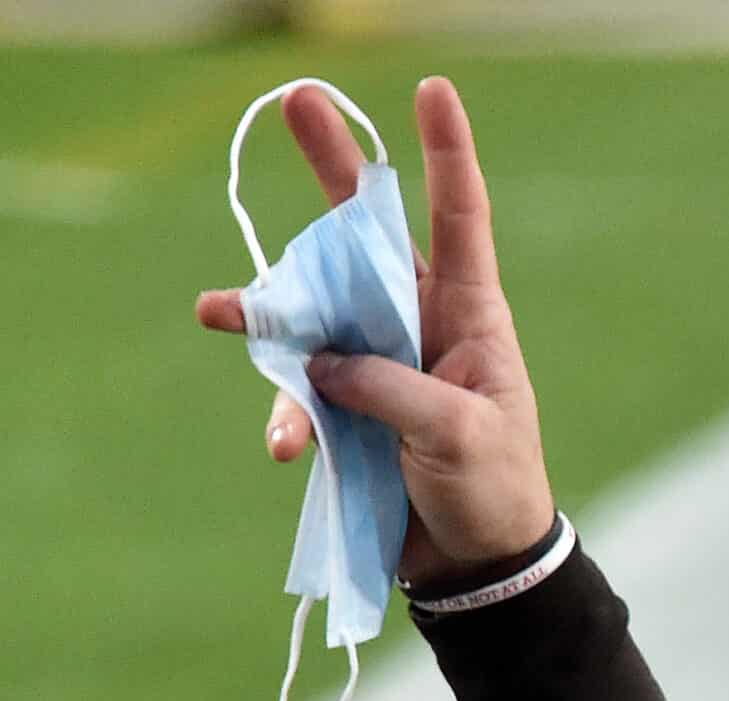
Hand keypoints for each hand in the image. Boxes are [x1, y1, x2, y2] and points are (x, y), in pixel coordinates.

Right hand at [194, 76, 555, 588]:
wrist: (478, 564)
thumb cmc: (494, 489)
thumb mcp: (456, 432)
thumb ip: (390, 386)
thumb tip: (322, 359)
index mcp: (472, 316)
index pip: (460, 219)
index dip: (446, 155)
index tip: (433, 91)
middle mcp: (421, 323)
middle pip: (368, 236)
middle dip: (331, 171)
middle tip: (296, 100)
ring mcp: (379, 361)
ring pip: (314, 311)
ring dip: (267, 312)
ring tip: (217, 312)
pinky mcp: (349, 406)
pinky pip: (302, 391)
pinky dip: (289, 414)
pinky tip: (288, 448)